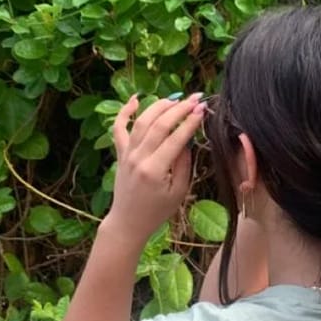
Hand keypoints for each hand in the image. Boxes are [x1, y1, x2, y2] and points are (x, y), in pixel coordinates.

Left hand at [105, 93, 205, 245]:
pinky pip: (118, 128)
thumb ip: (184, 164)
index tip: (202, 110)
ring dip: (158, 106)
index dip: (190, 122)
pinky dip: (125, 112)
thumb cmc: (157, 211)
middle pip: (158, 125)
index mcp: (155, 171)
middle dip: (178, 109)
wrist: (128, 222)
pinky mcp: (120, 154)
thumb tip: (188, 139)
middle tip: (195, 99)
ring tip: (175, 99)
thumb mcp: (179, 192)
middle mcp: (138, 159)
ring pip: (141, 122)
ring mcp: (126, 155)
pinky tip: (135, 99)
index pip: (175, 138)